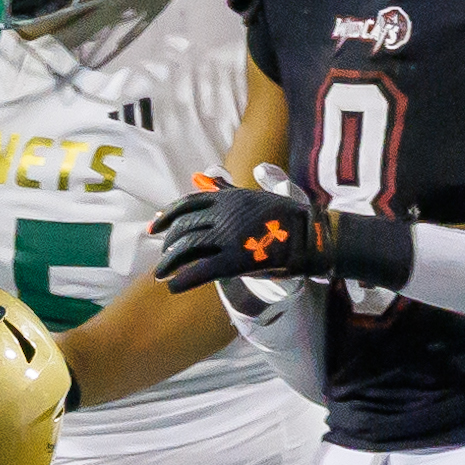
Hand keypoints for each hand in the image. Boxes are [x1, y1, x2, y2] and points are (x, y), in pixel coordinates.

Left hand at [153, 175, 412, 296]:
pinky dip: (184, 280)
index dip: (166, 217)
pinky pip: (202, 271)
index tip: (153, 227)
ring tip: (161, 275)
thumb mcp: (254, 194)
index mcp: (227, 198)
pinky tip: (174, 287)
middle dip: (167, 245)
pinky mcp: (236, 260)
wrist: (311, 235)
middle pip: (184, 229)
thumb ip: (226, 189)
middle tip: (161, 259)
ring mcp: (229, 237)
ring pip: (188, 250)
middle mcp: (224, 215)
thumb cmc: (285, 215)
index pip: (187, 205)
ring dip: (170, 264)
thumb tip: (200, 176)